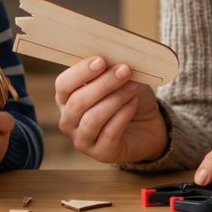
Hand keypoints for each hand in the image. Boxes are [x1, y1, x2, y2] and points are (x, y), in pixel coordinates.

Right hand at [54, 56, 168, 163]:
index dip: (80, 72)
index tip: (101, 60)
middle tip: (124, 71)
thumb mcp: (119, 79)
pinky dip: (123, 115)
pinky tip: (133, 103)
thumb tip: (113, 57)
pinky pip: (108, 133)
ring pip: (92, 119)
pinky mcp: (100, 154)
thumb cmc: (128, 97)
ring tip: (132, 87)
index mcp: (66, 99)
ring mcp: (82, 140)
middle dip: (103, 84)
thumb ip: (110, 69)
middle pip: (78, 102)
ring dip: (115, 100)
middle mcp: (68, 120)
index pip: (63, 85)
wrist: (147, 125)